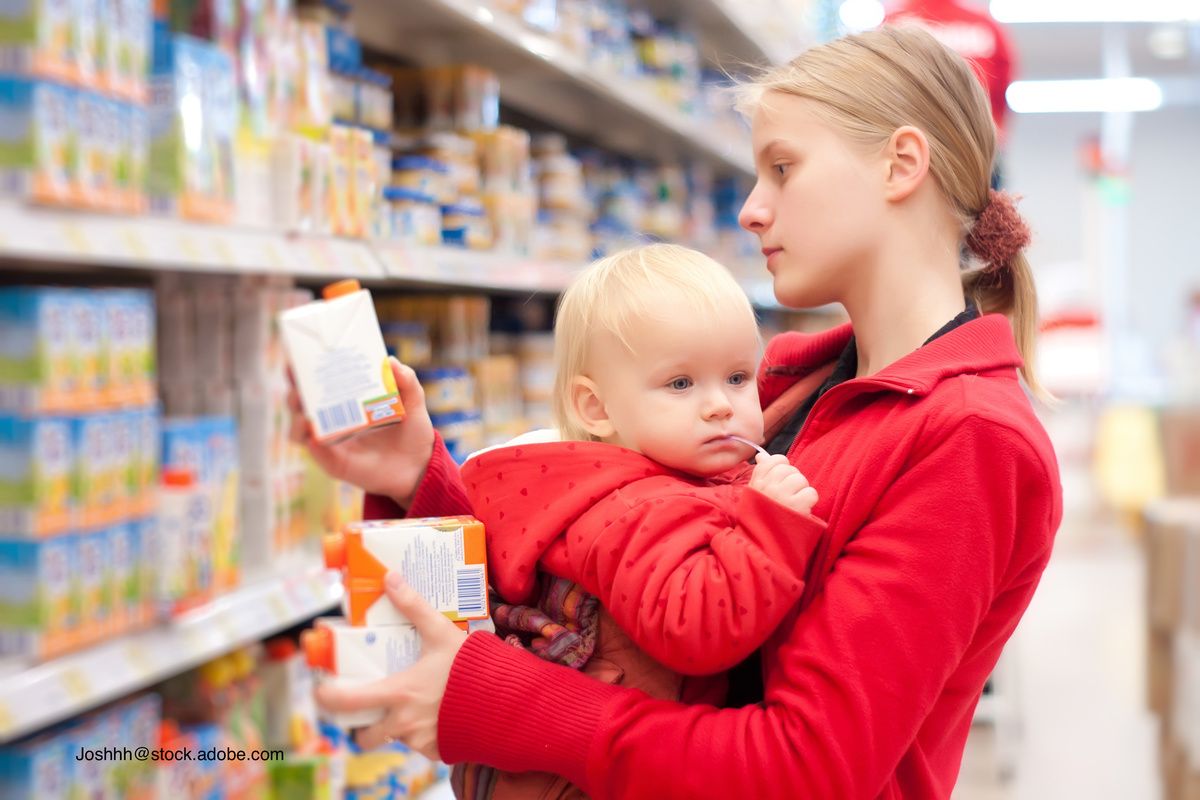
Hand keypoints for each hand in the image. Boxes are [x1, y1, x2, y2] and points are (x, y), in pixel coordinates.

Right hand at [288, 356, 434, 507]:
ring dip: (296, 414)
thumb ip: (406, 381)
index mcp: (347, 399)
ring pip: (299, 425)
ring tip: (303, 406)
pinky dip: (309, 440)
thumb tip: (391, 361)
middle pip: (301, 400)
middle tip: (297, 376)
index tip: (298, 354)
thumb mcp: (412, 402)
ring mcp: (330, 440)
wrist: (418, 466)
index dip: (304, 367)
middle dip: (295, 386)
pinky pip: (314, 450)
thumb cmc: (411, 431)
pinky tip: (313, 433)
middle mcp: (333, 418)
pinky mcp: (333, 461)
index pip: (319, 380)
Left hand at [314, 573, 468, 758]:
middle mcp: (404, 723)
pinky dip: (423, 735)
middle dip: (361, 726)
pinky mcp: (439, 751)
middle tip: (368, 707)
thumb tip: (390, 578)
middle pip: (365, 736)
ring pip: (394, 740)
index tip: (322, 691)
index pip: (347, 703)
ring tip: (407, 708)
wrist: (507, 700)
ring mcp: (421, 741)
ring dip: (394, 728)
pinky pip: (421, 747)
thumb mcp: (442, 632)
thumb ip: (414, 606)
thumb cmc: (473, 667)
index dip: (327, 698)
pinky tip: (435, 716)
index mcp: (399, 693)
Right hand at [749, 453, 818, 514]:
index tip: (781, 479)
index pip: (776, 460)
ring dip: (802, 491)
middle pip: (790, 469)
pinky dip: (809, 502)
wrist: (763, 542)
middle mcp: (768, 486)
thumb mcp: (755, 492)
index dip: (783, 467)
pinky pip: (811, 493)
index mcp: (757, 481)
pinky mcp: (797, 506)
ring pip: (801, 480)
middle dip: (793, 480)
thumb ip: (761, 472)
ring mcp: (782, 495)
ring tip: (794, 503)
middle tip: (788, 495)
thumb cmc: (761, 515)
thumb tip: (762, 455)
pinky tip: (801, 509)